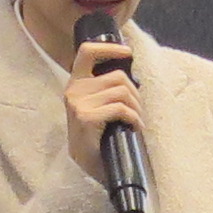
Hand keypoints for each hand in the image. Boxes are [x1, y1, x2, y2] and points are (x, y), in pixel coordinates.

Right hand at [62, 42, 147, 168]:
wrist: (83, 165)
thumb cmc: (94, 134)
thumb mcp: (94, 105)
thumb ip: (104, 88)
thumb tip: (130, 77)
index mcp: (75, 83)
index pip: (87, 51)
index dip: (109, 47)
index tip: (127, 52)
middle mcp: (74, 90)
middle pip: (117, 76)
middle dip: (135, 92)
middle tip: (138, 109)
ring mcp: (78, 104)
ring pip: (122, 92)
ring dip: (136, 107)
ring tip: (137, 119)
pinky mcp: (86, 117)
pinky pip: (121, 109)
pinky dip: (134, 118)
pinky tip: (135, 127)